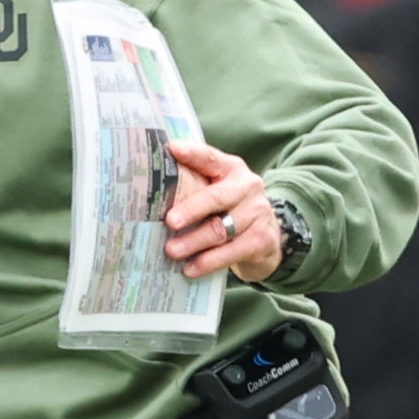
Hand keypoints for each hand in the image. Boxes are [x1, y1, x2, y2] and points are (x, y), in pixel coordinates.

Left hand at [161, 139, 284, 283]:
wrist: (268, 238)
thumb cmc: (230, 211)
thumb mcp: (217, 192)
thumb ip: (195, 187)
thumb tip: (150, 194)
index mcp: (232, 169)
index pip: (211, 158)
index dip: (192, 153)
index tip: (172, 149)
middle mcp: (248, 187)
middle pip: (217, 197)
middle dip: (191, 209)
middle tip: (169, 221)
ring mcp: (258, 213)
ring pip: (221, 229)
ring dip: (194, 241)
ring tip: (172, 251)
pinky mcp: (262, 239)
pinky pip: (231, 252)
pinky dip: (209, 261)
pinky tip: (191, 268)